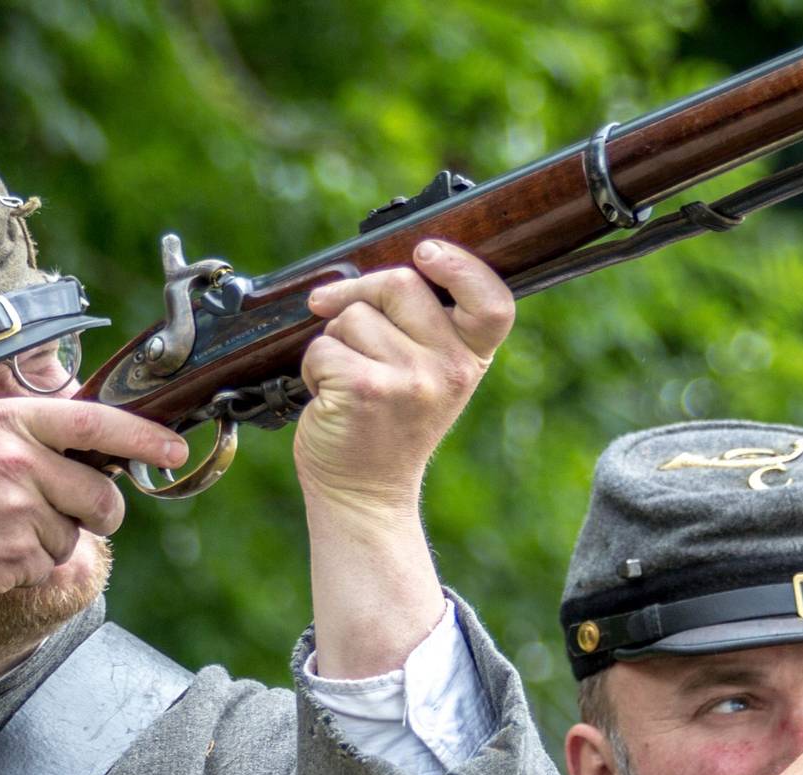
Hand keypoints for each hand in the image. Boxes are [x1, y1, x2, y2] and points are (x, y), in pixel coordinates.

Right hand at [0, 397, 186, 608]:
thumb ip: (30, 431)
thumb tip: (97, 442)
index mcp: (9, 420)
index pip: (96, 422)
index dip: (143, 437)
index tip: (174, 448)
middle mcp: (18, 461)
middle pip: (101, 495)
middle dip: (100, 511)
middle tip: (69, 512)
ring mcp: (16, 511)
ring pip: (73, 534)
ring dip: (49, 538)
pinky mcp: (14, 557)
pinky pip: (48, 563)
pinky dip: (27, 563)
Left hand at [296, 239, 513, 515]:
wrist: (365, 494)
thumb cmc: (388, 428)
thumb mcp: (429, 379)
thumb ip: (423, 328)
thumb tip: (370, 275)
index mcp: (470, 360)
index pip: (492, 300)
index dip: (462, 266)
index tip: (427, 252)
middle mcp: (449, 370)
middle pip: (401, 284)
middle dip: (360, 295)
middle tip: (343, 319)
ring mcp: (409, 381)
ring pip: (352, 316)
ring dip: (334, 341)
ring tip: (347, 381)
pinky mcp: (364, 390)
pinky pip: (322, 347)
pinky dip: (311, 368)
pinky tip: (328, 397)